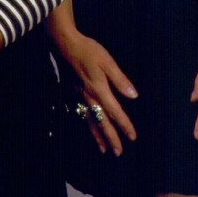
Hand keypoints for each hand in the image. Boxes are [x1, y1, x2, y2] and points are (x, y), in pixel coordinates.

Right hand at [58, 32, 137, 155]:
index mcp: (99, 89)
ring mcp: (78, 96)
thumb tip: (133, 95)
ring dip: (97, 136)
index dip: (124, 124)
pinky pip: (80, 114)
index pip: (115, 111)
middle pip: (101, 121)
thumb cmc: (87, 50)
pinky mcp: (71, 93)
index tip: (133, 137)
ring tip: (104, 149)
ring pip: (89, 120)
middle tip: (118, 152)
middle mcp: (88, 96)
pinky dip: (85, 125)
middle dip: (111, 137)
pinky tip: (88, 130)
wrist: (64, 44)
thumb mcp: (107, 61)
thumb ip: (119, 79)